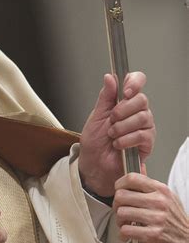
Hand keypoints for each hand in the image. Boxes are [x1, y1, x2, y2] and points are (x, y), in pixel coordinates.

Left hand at [78, 72, 154, 195]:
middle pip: (142, 99)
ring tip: (112, 134)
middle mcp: (137, 111)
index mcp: (124, 101)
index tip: (125, 90)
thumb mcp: (97, 115)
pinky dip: (126, 139)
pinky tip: (118, 144)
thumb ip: (105, 96)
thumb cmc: (95, 141)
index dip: (134, 82)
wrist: (94, 164)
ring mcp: (144, 127)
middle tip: (111, 119)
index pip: (137, 82)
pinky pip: (142, 135)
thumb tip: (110, 77)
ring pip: (143, 117)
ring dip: (122, 126)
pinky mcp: (147, 143)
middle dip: (122, 110)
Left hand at [114, 171, 188, 242]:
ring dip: (120, 221)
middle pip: (122, 196)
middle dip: (117, 205)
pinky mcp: (153, 235)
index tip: (118, 191)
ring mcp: (156, 218)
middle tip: (121, 212)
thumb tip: (138, 170)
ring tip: (126, 224)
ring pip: (121, 213)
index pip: (132, 178)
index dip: (119, 184)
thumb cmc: (177, 223)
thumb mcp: (168, 199)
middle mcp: (159, 202)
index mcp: (161, 190)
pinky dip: (123, 234)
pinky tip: (128, 235)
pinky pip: (126, 230)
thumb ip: (151, 187)